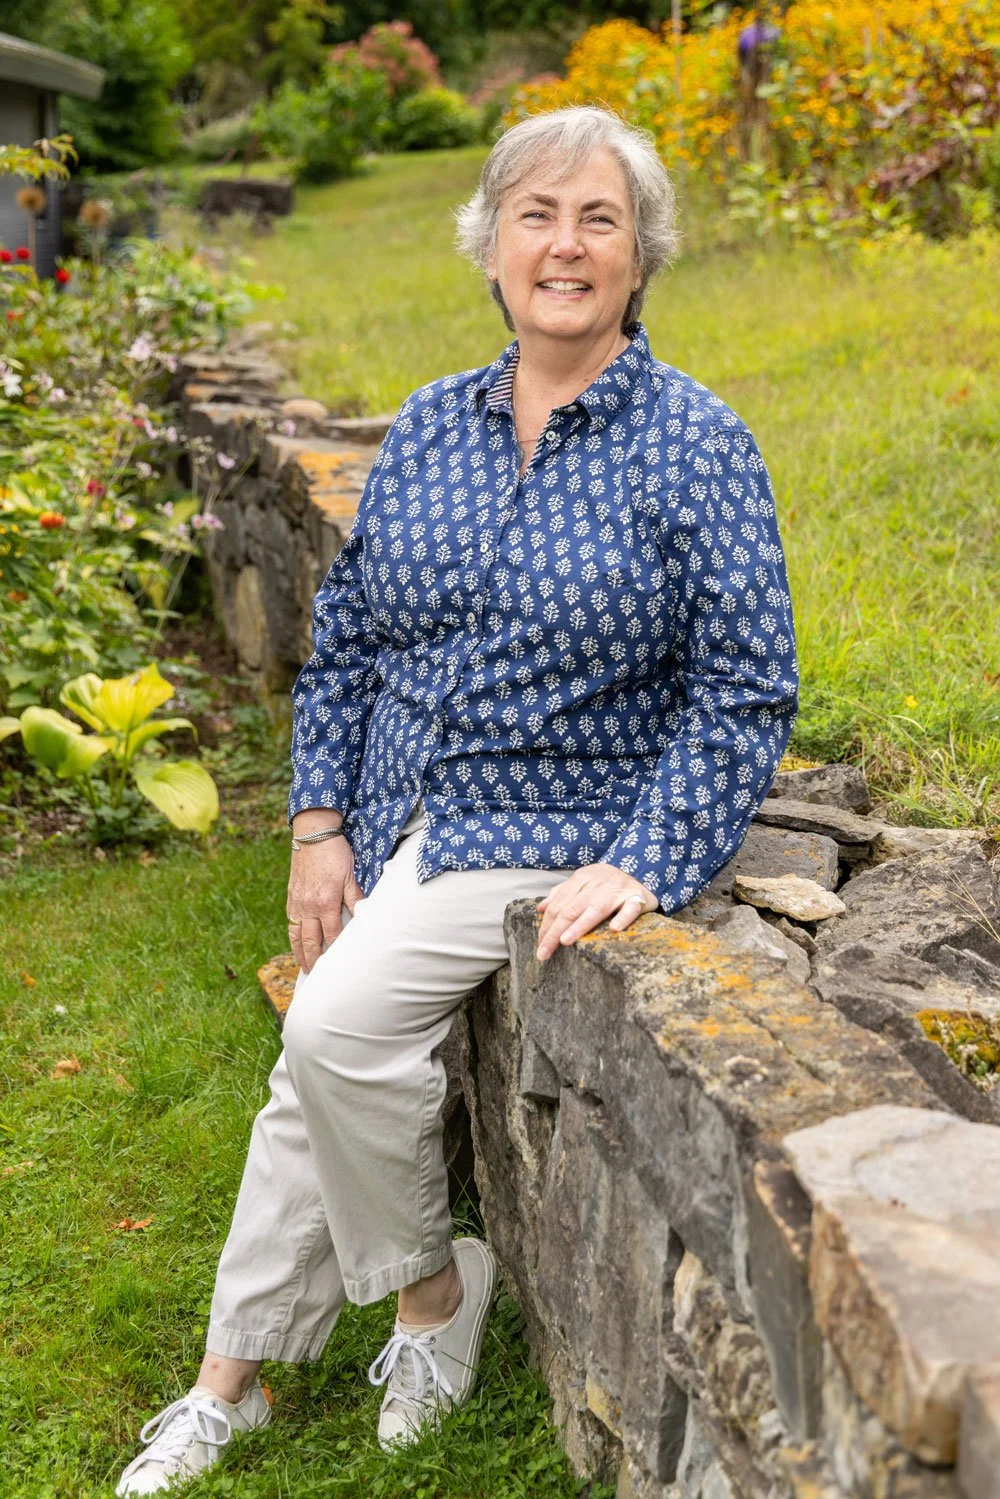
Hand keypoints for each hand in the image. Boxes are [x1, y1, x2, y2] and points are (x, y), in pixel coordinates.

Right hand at [287, 835, 365, 974]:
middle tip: (318, 978)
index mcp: (326, 903)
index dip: (336, 953)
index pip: (333, 936)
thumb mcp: (351, 875)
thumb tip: (364, 917)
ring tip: (305, 968)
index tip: (340, 969)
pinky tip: (297, 944)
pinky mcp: (291, 897)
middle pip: (311, 941)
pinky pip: (291, 923)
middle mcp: (309, 907)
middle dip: (314, 961)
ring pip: (297, 935)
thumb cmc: (334, 853)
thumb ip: (356, 899)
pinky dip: (293, 937)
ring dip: (300, 953)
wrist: (312, 834)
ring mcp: (297, 903)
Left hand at [535, 863, 657, 961]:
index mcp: (582, 878)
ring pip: (596, 909)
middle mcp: (598, 883)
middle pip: (572, 909)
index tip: (540, 944)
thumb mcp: (583, 882)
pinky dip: (623, 917)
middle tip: (544, 952)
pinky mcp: (637, 898)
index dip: (547, 924)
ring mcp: (618, 890)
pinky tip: (614, 929)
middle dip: (555, 932)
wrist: (639, 872)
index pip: (559, 904)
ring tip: (565, 941)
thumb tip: (541, 908)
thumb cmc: (605, 884)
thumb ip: (562, 893)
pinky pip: (630, 908)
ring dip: (580, 925)